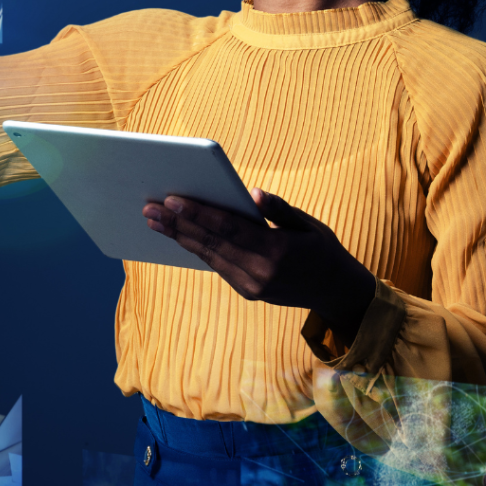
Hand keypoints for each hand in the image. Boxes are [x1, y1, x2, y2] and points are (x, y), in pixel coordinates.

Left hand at [143, 189, 376, 344]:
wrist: (336, 291)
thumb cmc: (321, 248)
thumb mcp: (309, 224)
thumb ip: (280, 209)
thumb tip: (253, 193)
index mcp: (277, 251)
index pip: (228, 228)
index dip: (197, 213)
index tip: (171, 199)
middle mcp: (261, 273)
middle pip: (210, 243)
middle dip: (177, 224)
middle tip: (149, 208)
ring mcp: (253, 286)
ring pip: (208, 256)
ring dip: (178, 236)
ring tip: (153, 220)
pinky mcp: (247, 292)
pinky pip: (215, 265)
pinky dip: (194, 248)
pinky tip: (176, 234)